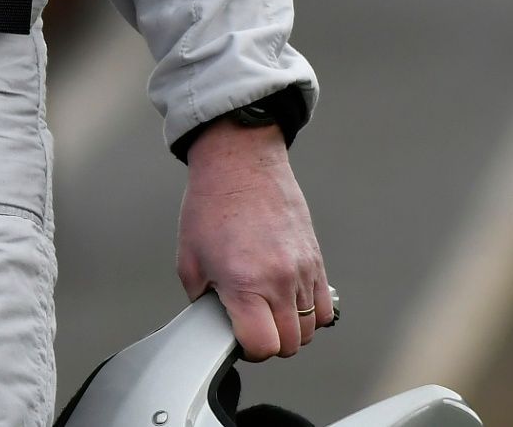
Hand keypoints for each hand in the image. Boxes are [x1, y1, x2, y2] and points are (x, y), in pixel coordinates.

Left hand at [177, 120, 332, 359]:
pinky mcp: (315, 258)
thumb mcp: (189, 258)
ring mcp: (302, 269)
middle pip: (290, 344)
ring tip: (270, 312)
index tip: (241, 340)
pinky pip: (323, 305)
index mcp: (245, 283)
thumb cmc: (213, 203)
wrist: (240, 163)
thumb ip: (202, 298)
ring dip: (290, 329)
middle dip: (270, 342)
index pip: (262, 347)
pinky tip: (291, 301)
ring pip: (309, 328)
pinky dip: (311, 313)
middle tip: (253, 326)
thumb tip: (214, 318)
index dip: (249, 350)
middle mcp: (279, 280)